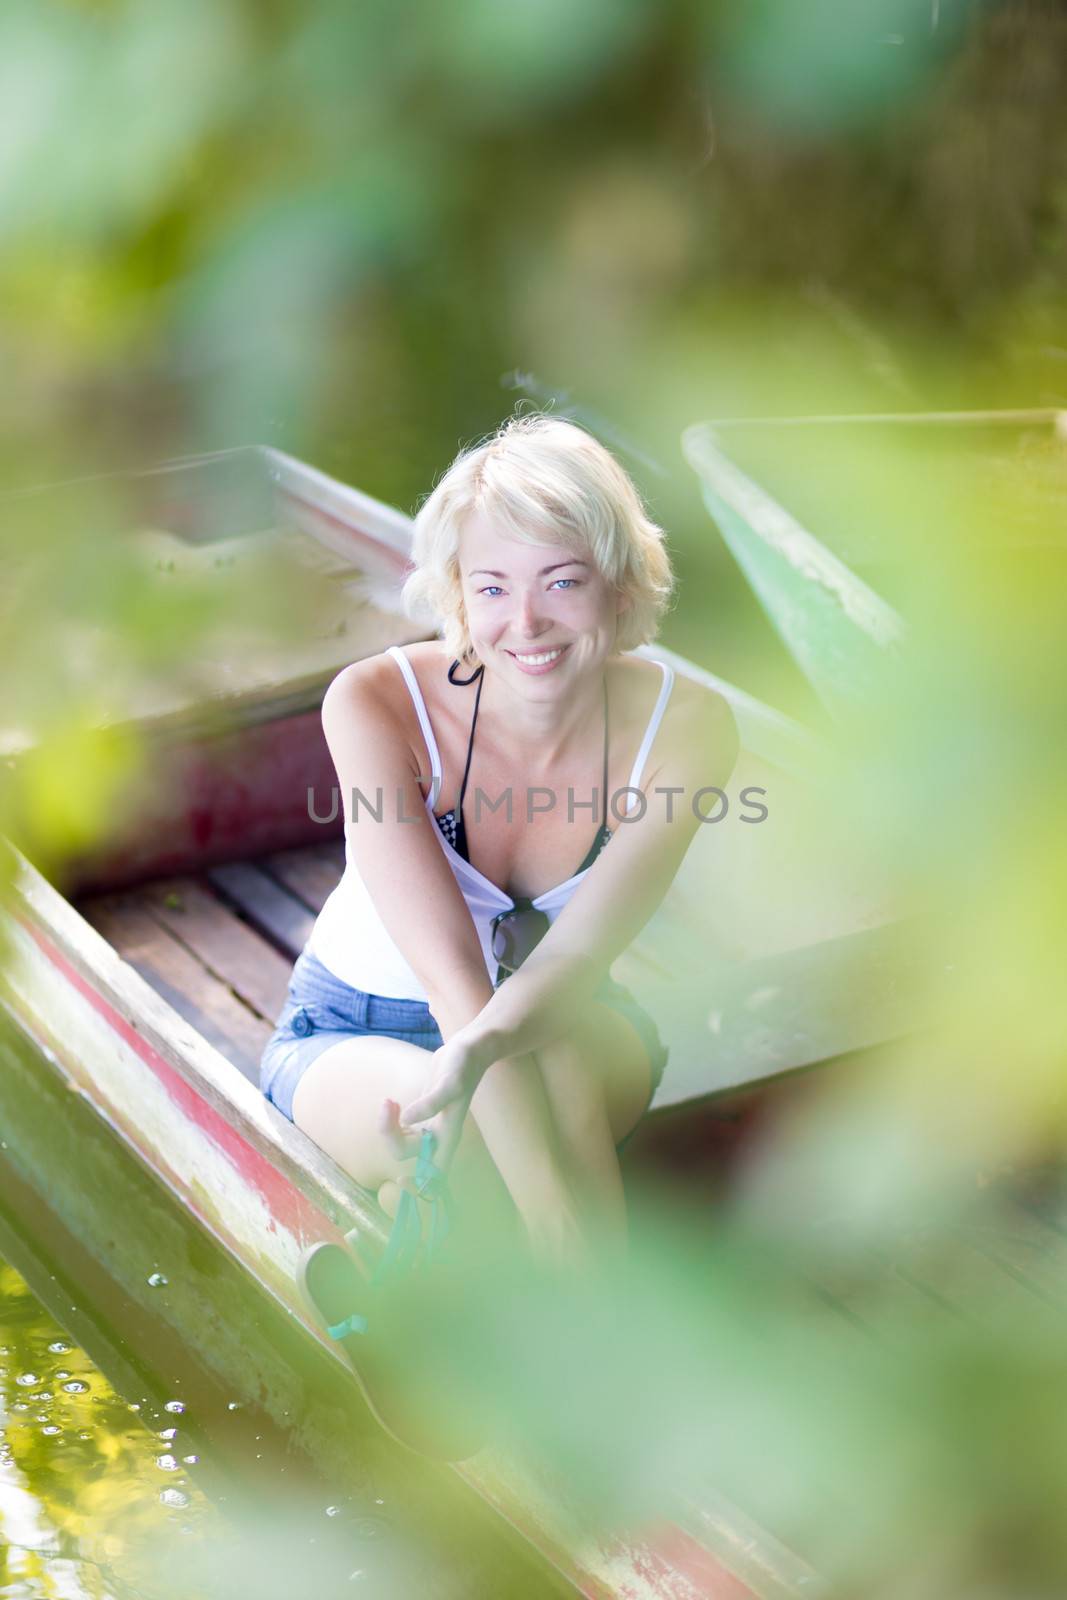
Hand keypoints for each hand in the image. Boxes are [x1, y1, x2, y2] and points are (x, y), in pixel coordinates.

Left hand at [378, 1035, 480, 1174]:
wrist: (469, 1049)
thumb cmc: (463, 1065)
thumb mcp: (449, 1082)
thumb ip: (431, 1102)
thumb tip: (407, 1120)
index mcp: (448, 1135)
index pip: (433, 1175)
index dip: (417, 1185)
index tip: (400, 1177)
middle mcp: (439, 1135)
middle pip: (406, 1153)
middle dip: (390, 1135)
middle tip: (388, 1105)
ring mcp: (430, 1124)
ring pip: (401, 1140)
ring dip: (388, 1126)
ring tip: (388, 1102)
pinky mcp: (423, 1112)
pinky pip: (402, 1128)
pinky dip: (391, 1119)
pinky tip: (391, 1103)